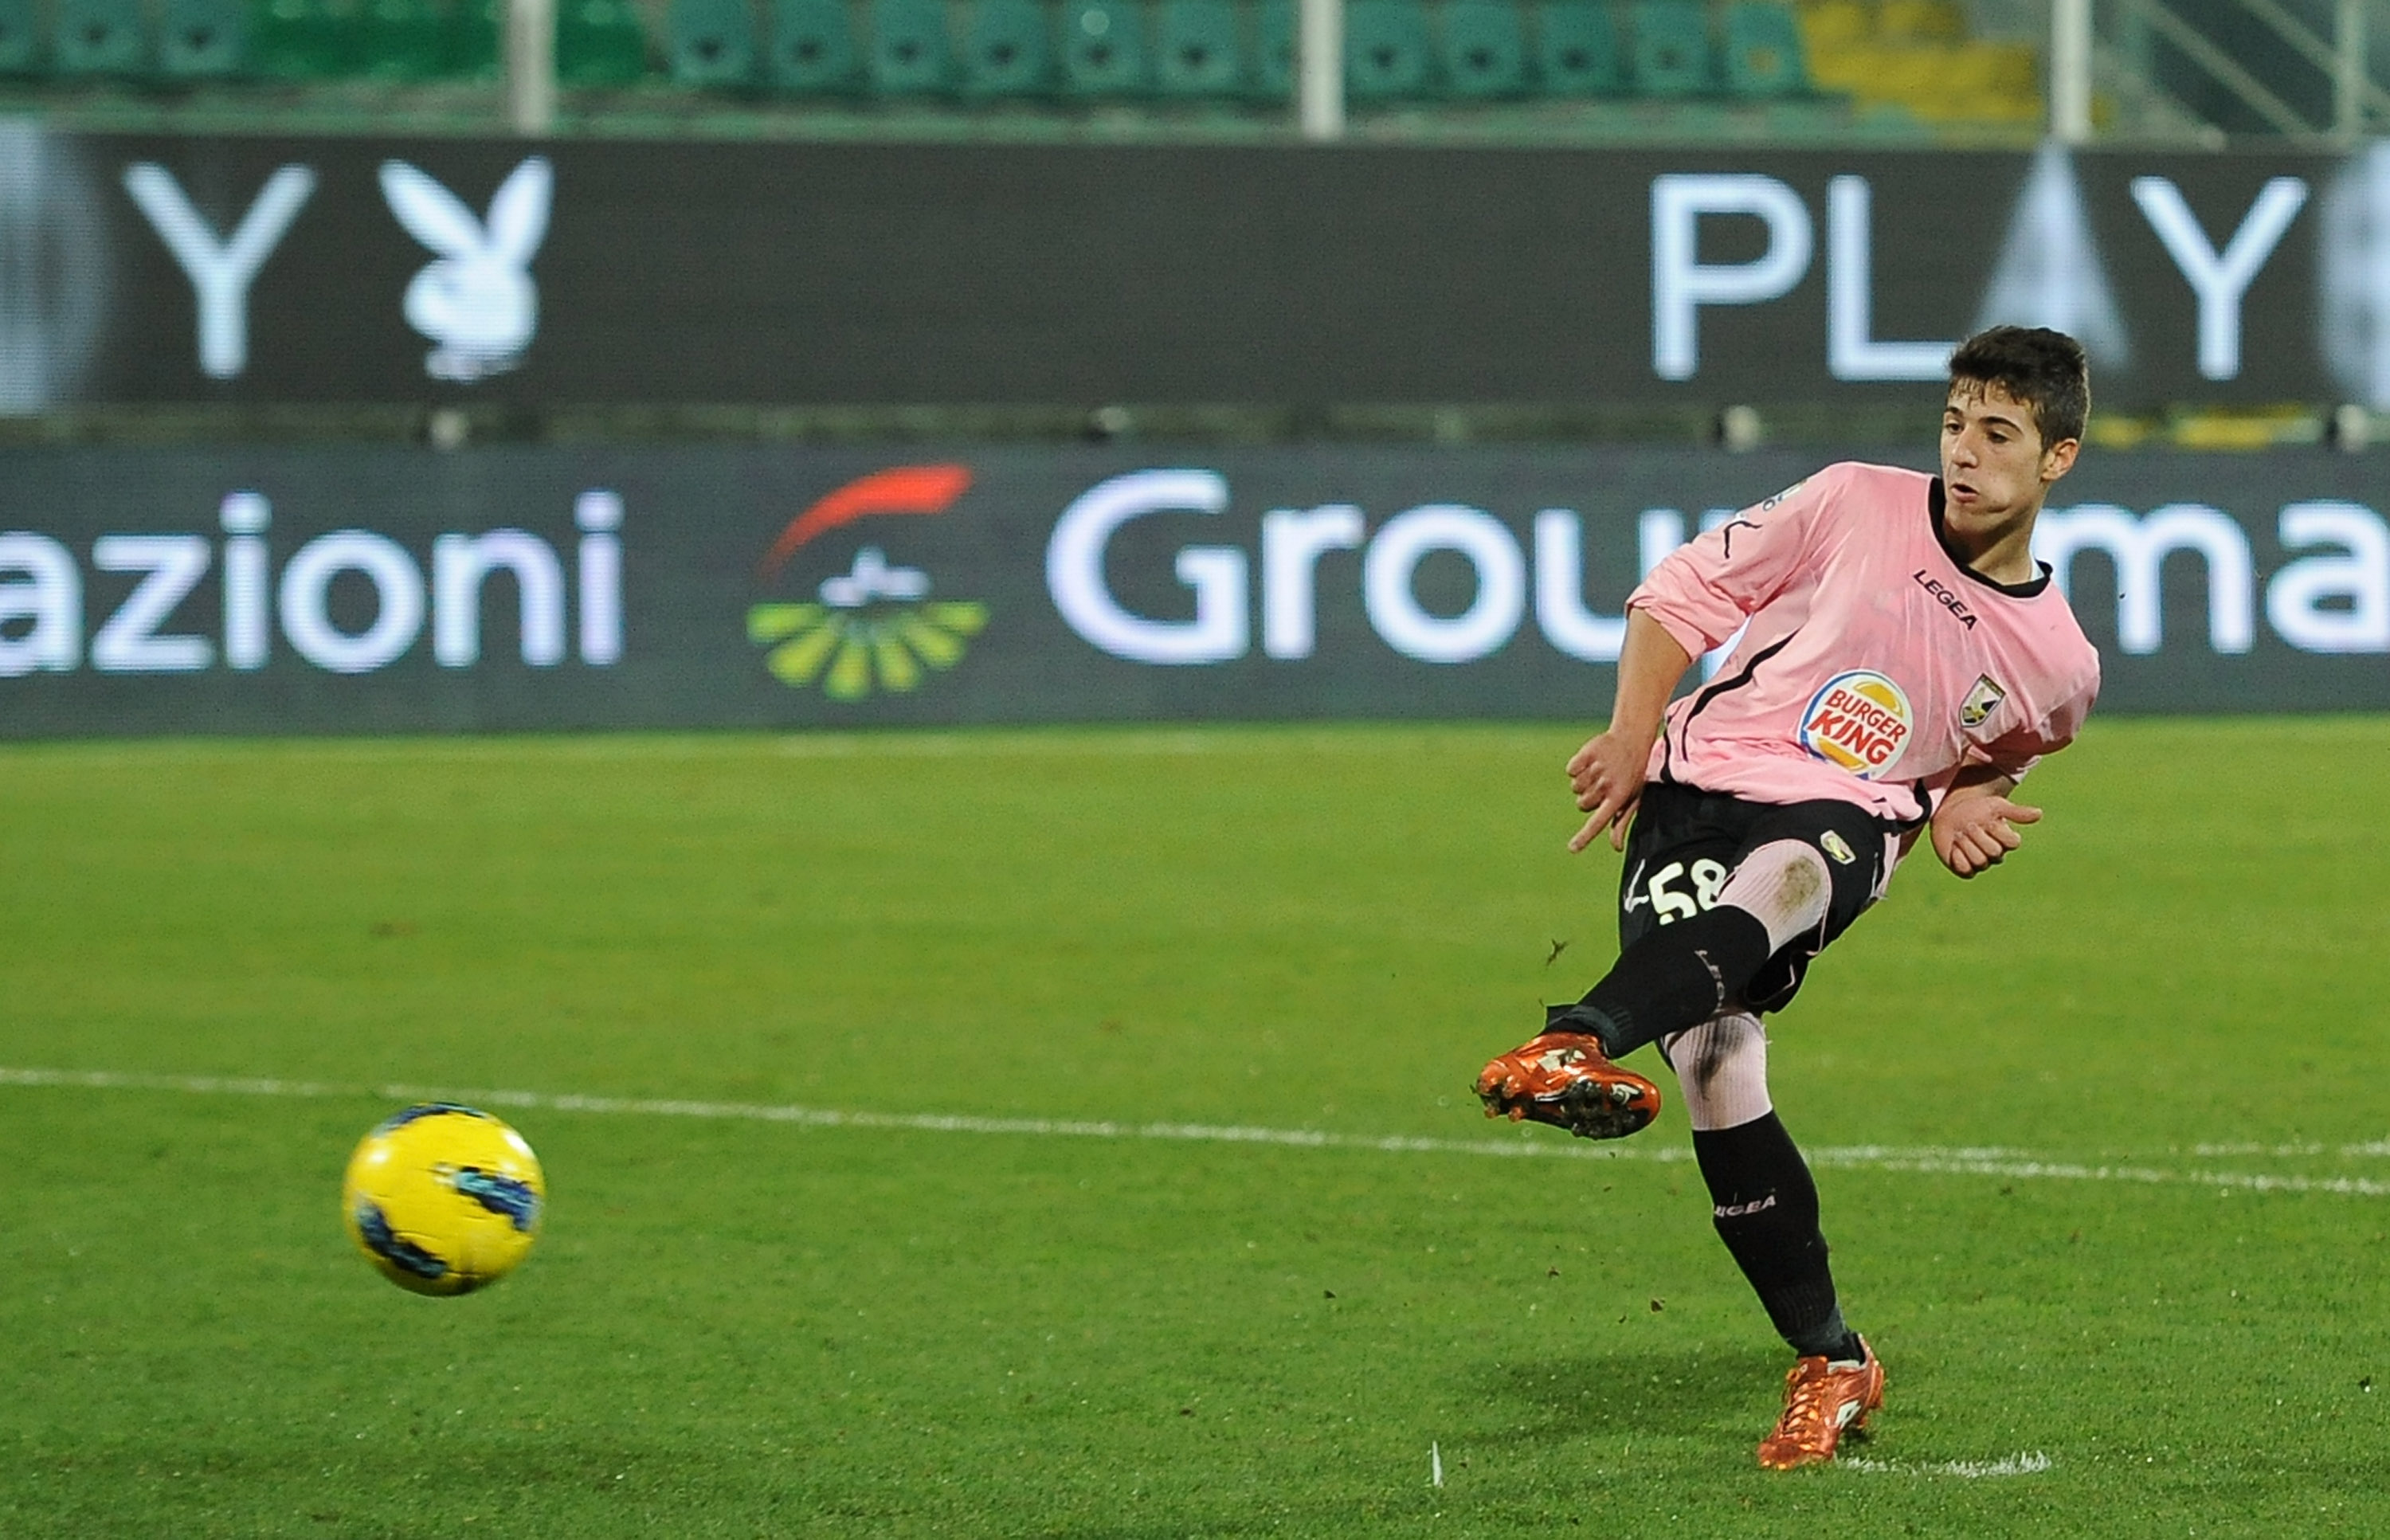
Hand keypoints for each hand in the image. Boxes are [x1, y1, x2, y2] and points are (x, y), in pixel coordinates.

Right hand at [1566, 729, 1649, 852]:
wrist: (1632, 739)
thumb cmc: (1633, 774)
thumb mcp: (1632, 798)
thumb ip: (1621, 823)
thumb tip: (1617, 847)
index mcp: (1618, 798)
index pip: (1598, 823)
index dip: (1585, 837)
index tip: (1572, 849)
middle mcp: (1607, 785)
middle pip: (1581, 804)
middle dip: (1587, 798)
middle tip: (1601, 785)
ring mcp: (1597, 769)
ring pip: (1575, 787)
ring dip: (1583, 781)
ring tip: (1599, 771)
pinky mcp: (1586, 755)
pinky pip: (1571, 770)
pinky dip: (1576, 767)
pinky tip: (1590, 761)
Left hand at [1931, 792, 2041, 877]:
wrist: (1949, 813)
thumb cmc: (1975, 809)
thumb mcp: (1996, 806)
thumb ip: (2017, 812)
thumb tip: (2039, 813)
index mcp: (2006, 840)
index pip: (2013, 843)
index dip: (1998, 831)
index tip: (1988, 820)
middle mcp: (1996, 854)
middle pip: (1994, 852)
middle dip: (1978, 835)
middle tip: (1968, 824)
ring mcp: (1981, 863)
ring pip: (1980, 861)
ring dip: (1966, 844)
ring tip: (1959, 834)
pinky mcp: (1965, 870)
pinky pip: (1965, 870)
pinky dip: (1958, 857)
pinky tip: (1954, 846)